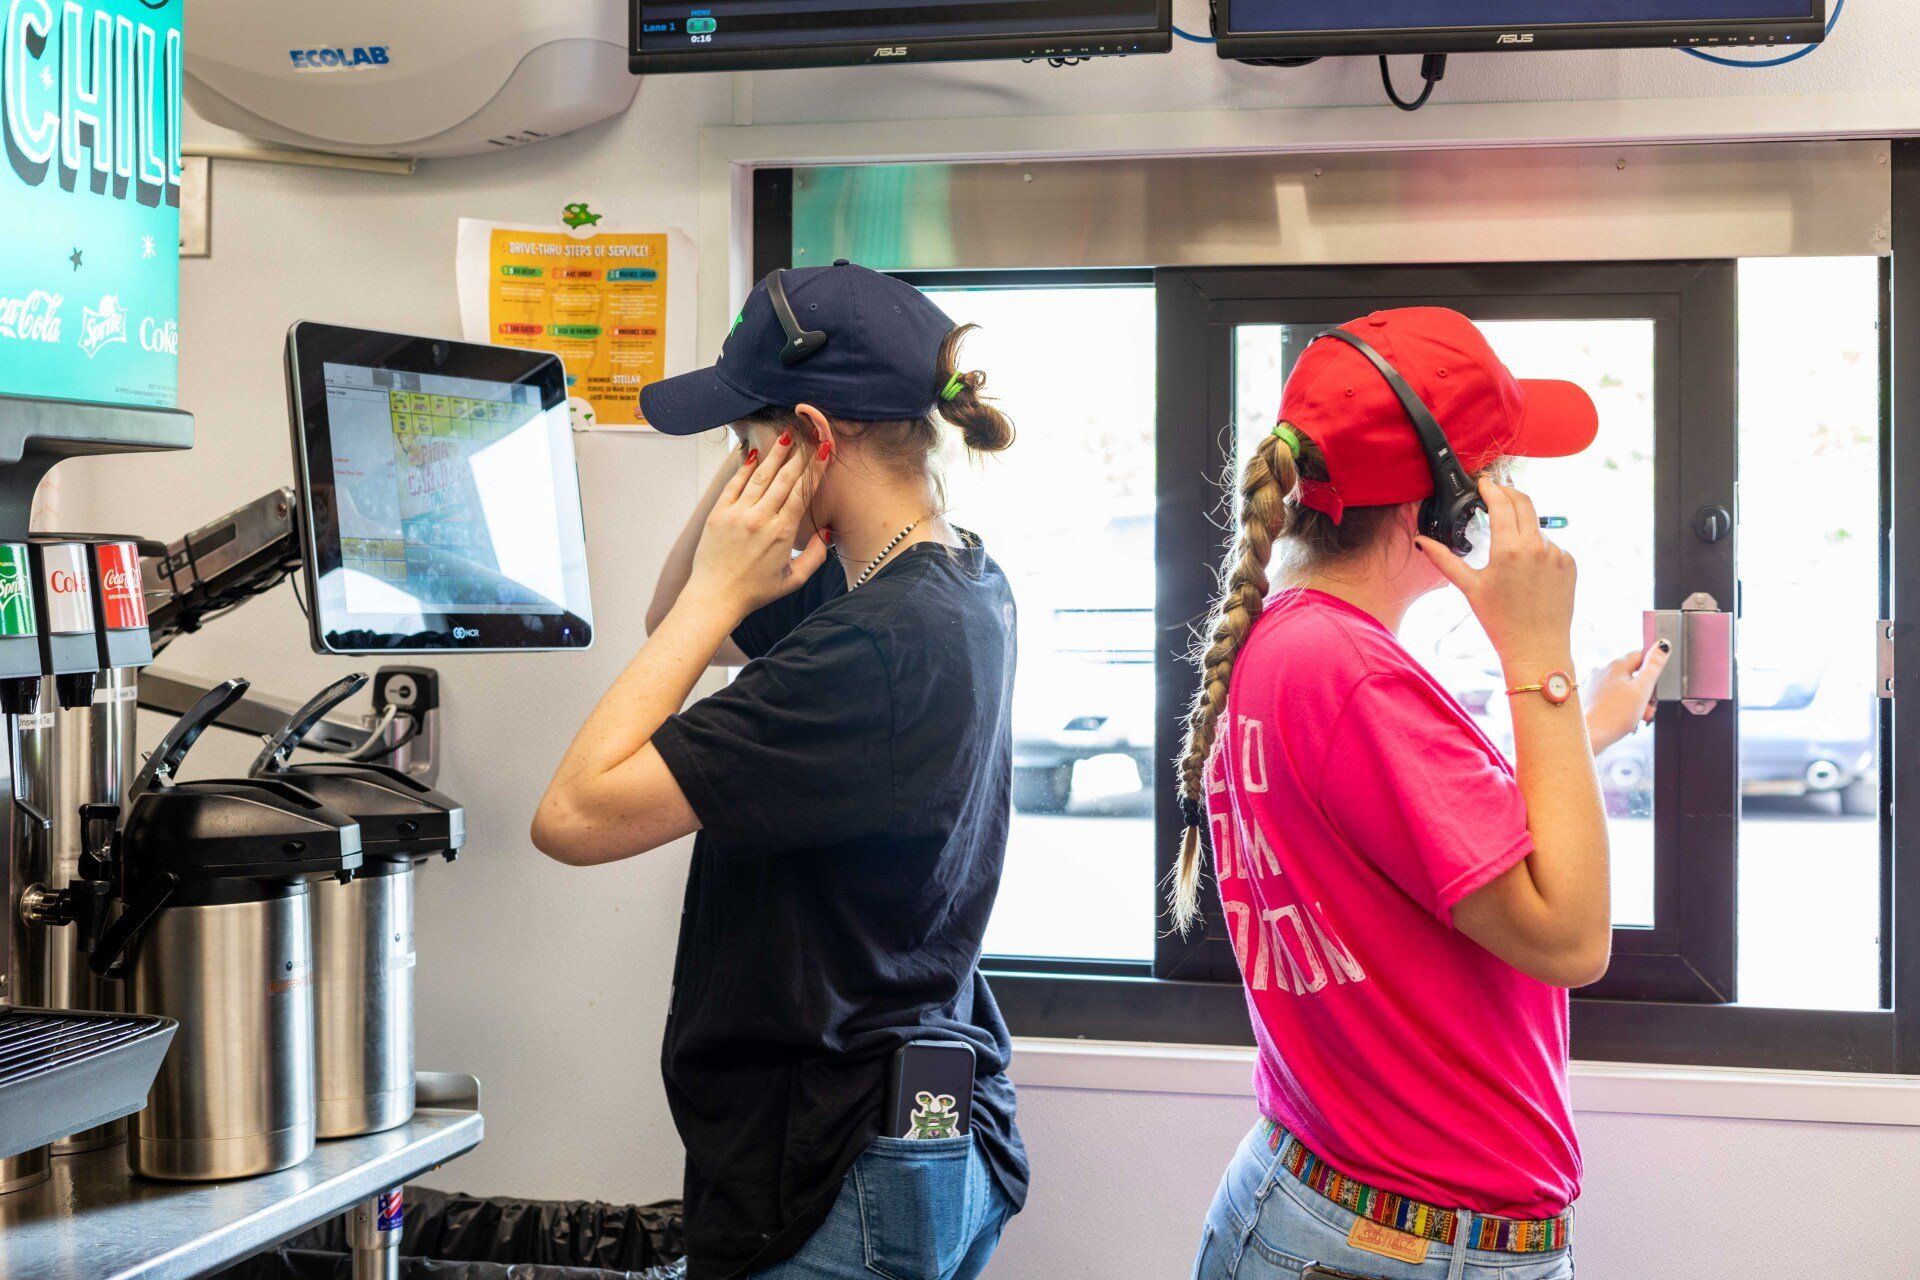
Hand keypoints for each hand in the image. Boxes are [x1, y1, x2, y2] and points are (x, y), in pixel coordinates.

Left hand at [684, 430, 828, 621]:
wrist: (715, 596)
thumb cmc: (756, 591)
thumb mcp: (793, 580)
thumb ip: (816, 556)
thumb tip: (826, 531)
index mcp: (782, 534)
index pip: (802, 493)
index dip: (815, 469)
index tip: (824, 450)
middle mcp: (760, 519)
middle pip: (783, 479)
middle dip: (798, 456)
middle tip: (808, 436)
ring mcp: (737, 514)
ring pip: (760, 477)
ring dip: (774, 455)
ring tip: (785, 437)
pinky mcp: (719, 514)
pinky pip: (734, 484)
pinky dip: (744, 468)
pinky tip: (753, 454)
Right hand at [1415, 479, 1577, 680]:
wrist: (1536, 647)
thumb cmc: (1500, 621)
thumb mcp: (1469, 587)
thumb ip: (1444, 559)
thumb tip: (1422, 540)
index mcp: (1510, 548)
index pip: (1502, 503)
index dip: (1491, 488)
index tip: (1484, 482)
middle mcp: (1537, 546)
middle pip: (1524, 503)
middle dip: (1509, 492)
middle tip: (1496, 491)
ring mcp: (1557, 554)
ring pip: (1536, 527)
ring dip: (1522, 527)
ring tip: (1508, 548)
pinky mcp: (1569, 564)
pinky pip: (1550, 546)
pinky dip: (1537, 549)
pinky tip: (1527, 571)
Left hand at [1583, 643, 1671, 754]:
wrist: (1588, 736)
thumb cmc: (1615, 716)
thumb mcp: (1642, 689)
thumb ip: (1654, 667)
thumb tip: (1662, 645)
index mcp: (1615, 665)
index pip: (1640, 655)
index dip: (1653, 668)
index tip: (1657, 684)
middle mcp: (1601, 671)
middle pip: (1632, 675)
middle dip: (1644, 693)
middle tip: (1647, 710)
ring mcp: (1593, 684)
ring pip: (1622, 689)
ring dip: (1634, 703)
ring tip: (1636, 719)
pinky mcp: (1588, 698)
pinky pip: (1610, 699)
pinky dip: (1619, 708)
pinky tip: (1623, 721)